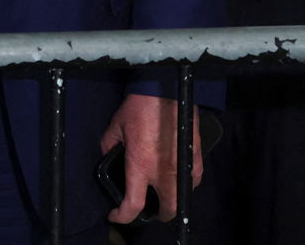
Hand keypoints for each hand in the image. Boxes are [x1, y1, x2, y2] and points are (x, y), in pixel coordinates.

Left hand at [98, 94, 202, 223]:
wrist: (166, 88)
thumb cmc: (142, 105)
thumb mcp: (116, 126)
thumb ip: (109, 145)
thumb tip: (108, 154)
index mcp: (141, 166)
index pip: (133, 206)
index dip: (122, 216)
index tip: (116, 214)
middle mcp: (164, 171)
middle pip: (167, 209)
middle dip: (159, 214)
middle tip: (150, 210)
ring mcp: (182, 164)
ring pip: (183, 196)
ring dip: (174, 199)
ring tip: (165, 193)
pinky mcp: (195, 154)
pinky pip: (195, 178)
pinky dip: (189, 183)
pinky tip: (180, 177)